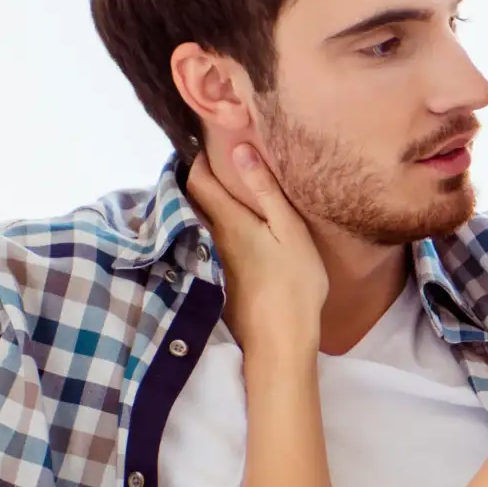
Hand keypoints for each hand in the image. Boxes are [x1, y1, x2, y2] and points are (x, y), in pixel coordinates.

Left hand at [185, 131, 330, 359]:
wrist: (279, 341)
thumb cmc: (293, 283)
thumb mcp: (289, 230)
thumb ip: (265, 190)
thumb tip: (239, 149)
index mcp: (228, 221)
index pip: (198, 180)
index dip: (197, 159)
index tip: (207, 145)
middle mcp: (212, 238)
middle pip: (193, 201)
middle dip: (198, 180)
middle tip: (213, 164)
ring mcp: (212, 262)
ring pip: (199, 223)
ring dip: (204, 206)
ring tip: (220, 193)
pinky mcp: (218, 280)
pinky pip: (206, 244)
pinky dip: (211, 230)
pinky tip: (228, 232)